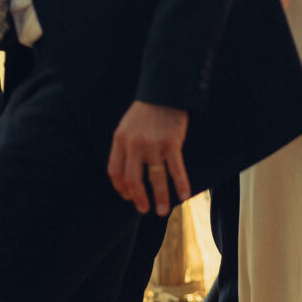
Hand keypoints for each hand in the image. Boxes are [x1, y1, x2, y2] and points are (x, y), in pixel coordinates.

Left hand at [107, 101, 189, 215]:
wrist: (164, 90)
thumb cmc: (146, 111)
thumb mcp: (127, 126)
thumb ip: (124, 148)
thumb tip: (126, 177)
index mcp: (120, 140)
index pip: (115, 172)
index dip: (121, 188)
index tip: (128, 197)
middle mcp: (134, 144)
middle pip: (133, 180)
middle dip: (139, 199)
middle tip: (145, 209)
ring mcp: (153, 144)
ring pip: (155, 178)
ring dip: (160, 198)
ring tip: (163, 211)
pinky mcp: (171, 142)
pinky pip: (176, 168)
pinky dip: (180, 184)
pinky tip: (185, 195)